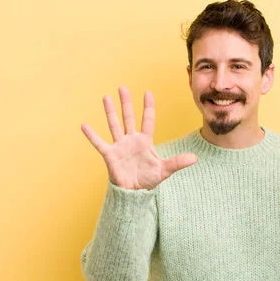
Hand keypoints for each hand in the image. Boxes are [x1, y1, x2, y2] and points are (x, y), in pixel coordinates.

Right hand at [81, 86, 196, 189]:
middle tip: (123, 87)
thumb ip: (178, 162)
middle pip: (129, 118)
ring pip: (114, 125)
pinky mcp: (110, 155)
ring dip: (110, 112)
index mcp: (145, 141)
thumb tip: (195, 158)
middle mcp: (131, 140)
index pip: (147, 121)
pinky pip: (99, 143)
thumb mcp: (165, 170)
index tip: (148, 93)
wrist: (134, 193)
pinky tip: (84, 125)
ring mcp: (120, 146)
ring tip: (106, 97)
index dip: (148, 108)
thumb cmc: (148, 180)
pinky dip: (91, 135)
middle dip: (126, 103)